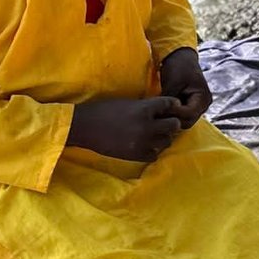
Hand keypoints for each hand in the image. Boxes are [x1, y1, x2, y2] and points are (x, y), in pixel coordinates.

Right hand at [68, 96, 183, 162]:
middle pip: (174, 125)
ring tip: (154, 135)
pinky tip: (145, 146)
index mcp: (144, 108)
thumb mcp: (127, 103)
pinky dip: (152, 150)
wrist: (85, 127)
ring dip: (163, 137)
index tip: (172, 107)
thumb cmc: (103, 110)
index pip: (170, 104)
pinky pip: (155, 155)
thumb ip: (146, 107)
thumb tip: (162, 111)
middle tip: (165, 123)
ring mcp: (142, 142)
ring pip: (167, 141)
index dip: (172, 105)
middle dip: (171, 123)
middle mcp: (146, 125)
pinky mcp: (136, 155)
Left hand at [159, 46, 212, 127]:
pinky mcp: (191, 106)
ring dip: (171, 117)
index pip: (189, 115)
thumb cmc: (178, 66)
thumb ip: (168, 100)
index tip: (160, 109)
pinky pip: (182, 116)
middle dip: (172, 118)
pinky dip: (172, 114)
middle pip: (188, 121)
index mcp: (203, 98)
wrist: (181, 56)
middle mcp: (204, 105)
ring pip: (184, 120)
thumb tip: (159, 115)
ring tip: (158, 112)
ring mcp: (198, 107)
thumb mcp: (173, 83)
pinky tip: (162, 110)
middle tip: (156, 114)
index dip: (174, 114)